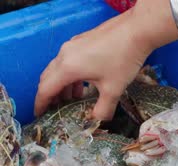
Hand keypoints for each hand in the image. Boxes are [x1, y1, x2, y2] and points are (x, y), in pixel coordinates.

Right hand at [35, 1, 177, 119]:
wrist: (137, 31)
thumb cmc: (123, 59)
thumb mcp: (114, 89)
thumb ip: (103, 109)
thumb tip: (98, 120)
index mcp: (68, 68)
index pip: (46, 89)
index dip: (41, 104)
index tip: (40, 115)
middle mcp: (65, 54)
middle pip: (48, 78)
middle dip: (51, 95)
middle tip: (56, 110)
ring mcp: (72, 45)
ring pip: (59, 68)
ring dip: (63, 85)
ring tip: (73, 99)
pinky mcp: (81, 41)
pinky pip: (69, 60)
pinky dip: (71, 74)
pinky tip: (85, 83)